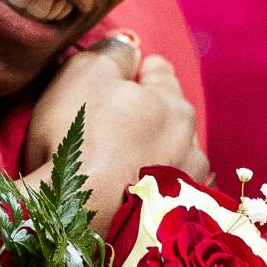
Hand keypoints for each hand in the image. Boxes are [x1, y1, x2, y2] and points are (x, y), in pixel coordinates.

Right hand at [26, 36, 209, 214]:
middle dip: (146, 113)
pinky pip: (170, 193)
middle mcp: (190, 138)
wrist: (75, 220)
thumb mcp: (83, 75)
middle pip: (169, 112)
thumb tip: (129, 47)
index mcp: (171, 101)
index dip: (133, 71)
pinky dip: (155, 189)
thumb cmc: (77, 138)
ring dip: (154, 153)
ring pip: (173, 153)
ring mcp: (188, 183)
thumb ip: (111, 52)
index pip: (158, 69)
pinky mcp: (176, 220)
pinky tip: (135, 195)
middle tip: (110, 124)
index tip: (112, 82)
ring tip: (121, 165)